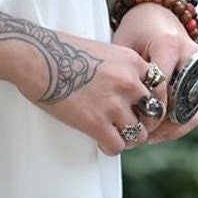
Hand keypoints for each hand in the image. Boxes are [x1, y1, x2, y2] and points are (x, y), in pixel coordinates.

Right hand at [0, 6, 160, 156]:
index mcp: (132, 62)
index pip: (160, 87)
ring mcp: (113, 104)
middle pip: (154, 113)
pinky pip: (117, 146)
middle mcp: (129, 83)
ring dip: (128, 138)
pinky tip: (100, 141)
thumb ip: (121, 68)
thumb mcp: (102, 50)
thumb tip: (129, 86)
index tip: (141, 107)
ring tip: (114, 135)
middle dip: (144, 122)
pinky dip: (110, 147)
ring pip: (139, 134)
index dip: (152, 101)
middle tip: (129, 125)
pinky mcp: (96, 123)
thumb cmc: (61, 51)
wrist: (37, 58)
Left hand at [108, 0, 197, 145]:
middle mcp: (189, 56)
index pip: (161, 86)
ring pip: (192, 108)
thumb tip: (115, 108)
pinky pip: (194, 107)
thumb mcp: (124, 46)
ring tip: (150, 138)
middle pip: (179, 100)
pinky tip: (160, 133)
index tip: (131, 121)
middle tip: (139, 134)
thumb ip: (126, 74)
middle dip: (160, 122)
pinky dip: (178, 122)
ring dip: (172, 127)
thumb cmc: (136, 29)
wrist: (158, 12)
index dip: (147, 108)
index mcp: (168, 45)